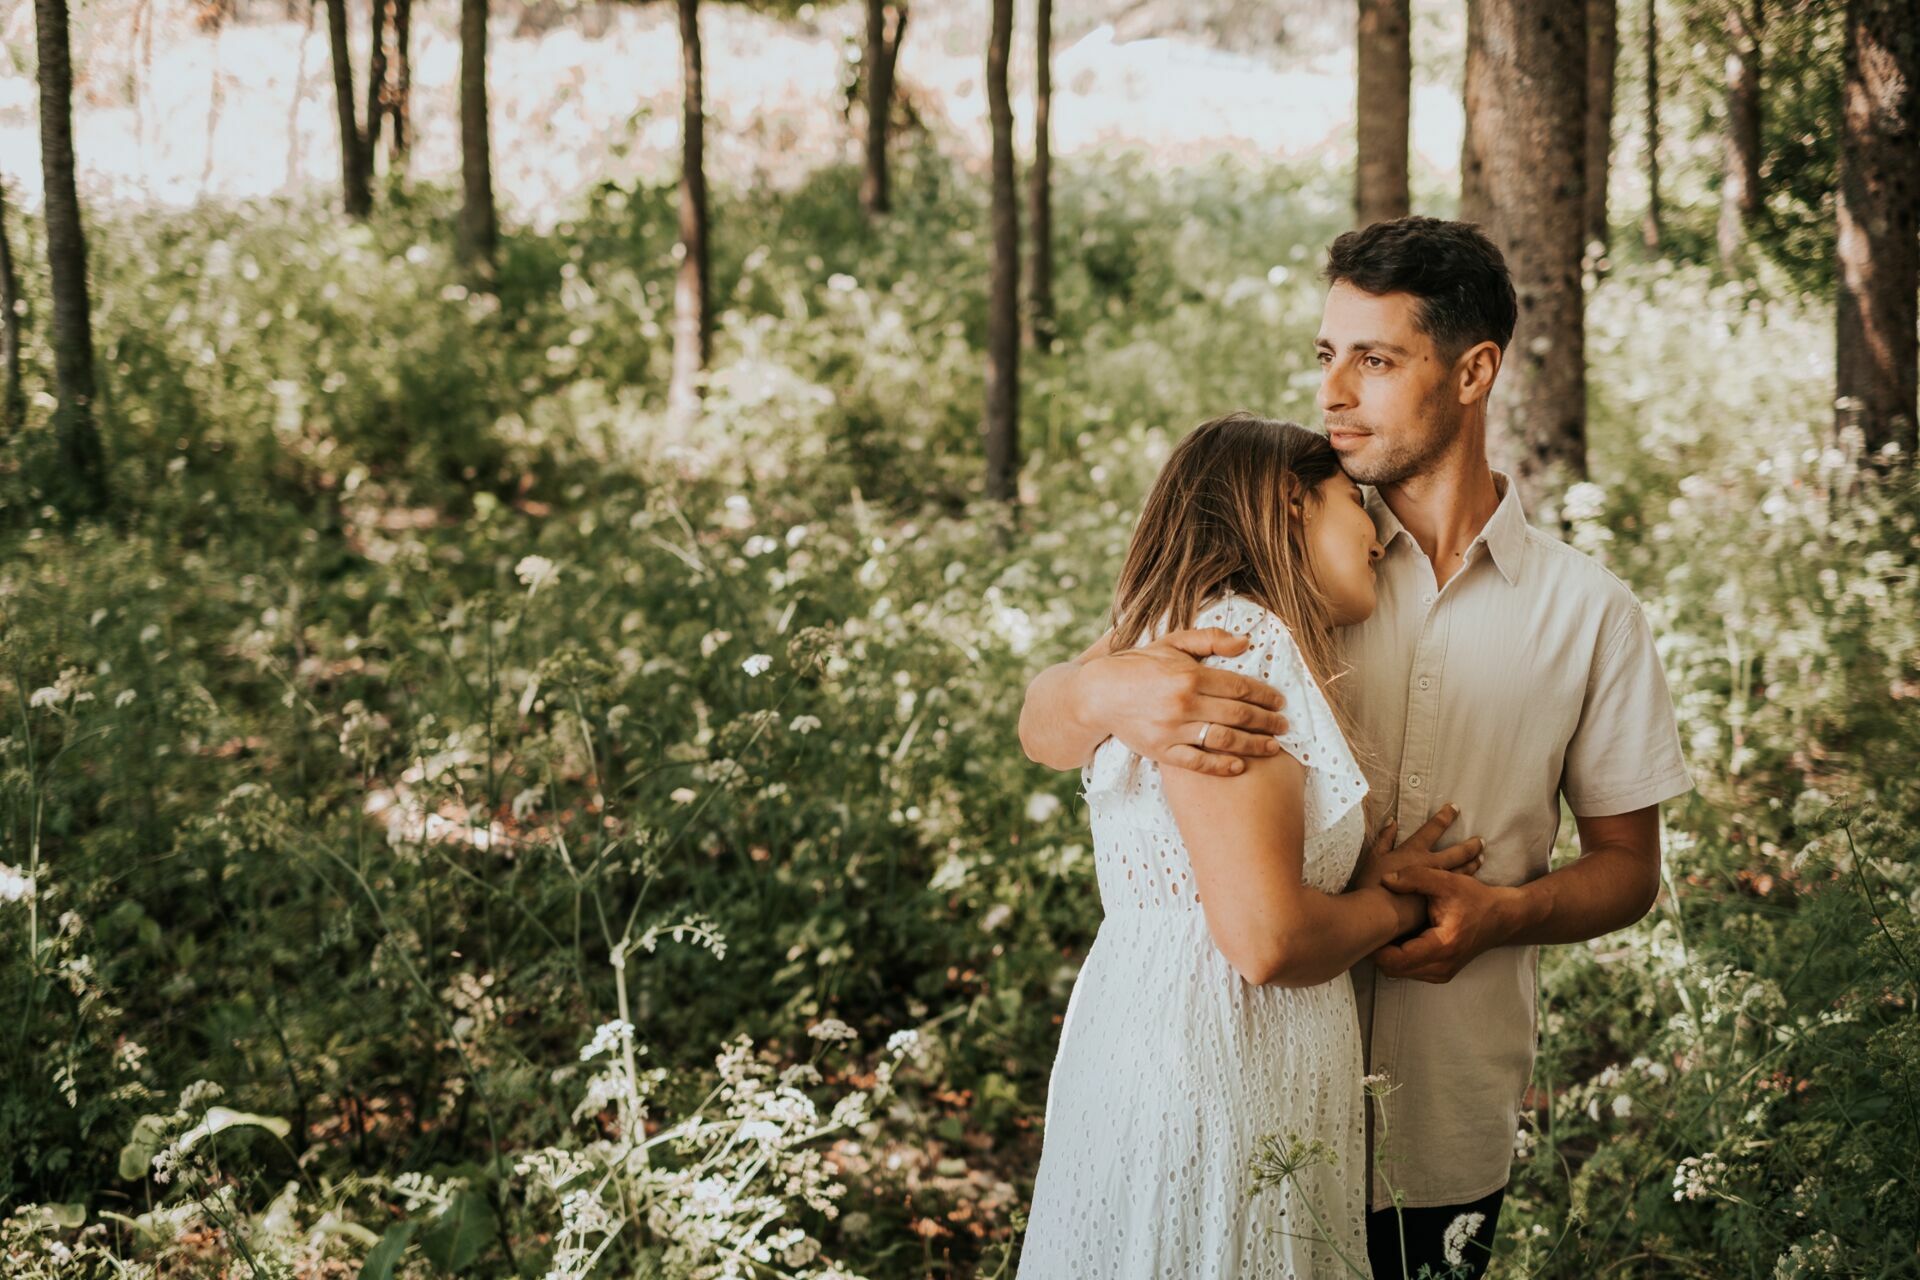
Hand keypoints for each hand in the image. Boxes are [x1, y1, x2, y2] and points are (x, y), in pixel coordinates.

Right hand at [1078, 627, 1289, 777]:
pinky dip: (1220, 766)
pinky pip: (1197, 763)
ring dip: (1253, 744)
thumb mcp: (1171, 642)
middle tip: (1285, 726)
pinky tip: (1239, 766)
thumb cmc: (1138, 665)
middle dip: (1267, 721)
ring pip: (1224, 739)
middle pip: (1238, 715)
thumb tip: (1246, 642)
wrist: (1097, 694)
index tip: (1280, 701)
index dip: (1264, 695)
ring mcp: (1173, 730)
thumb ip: (1209, 639)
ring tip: (1272, 747)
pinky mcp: (1161, 751)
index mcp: (1189, 675)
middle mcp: (1184, 703)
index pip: (1239, 687)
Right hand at [1351, 804, 1484, 892]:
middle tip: (1480, 840)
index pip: (1433, 829)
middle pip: (1457, 852)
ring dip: (1473, 864)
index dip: (1444, 817)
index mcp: (1415, 851)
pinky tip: (1472, 883)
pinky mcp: (1440, 902)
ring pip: (1462, 871)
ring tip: (1481, 858)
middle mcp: (1431, 864)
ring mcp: (1438, 884)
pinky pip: (1458, 889)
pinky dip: (1467, 883)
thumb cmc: (1372, 884)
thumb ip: (1384, 839)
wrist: (1380, 914)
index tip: (1454, 808)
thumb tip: (1392, 821)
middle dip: (1469, 845)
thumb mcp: (1374, 857)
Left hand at [1373, 865, 1526, 982]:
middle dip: (1377, 951)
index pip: (1395, 959)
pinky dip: (1399, 957)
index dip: (1375, 946)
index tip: (1366, 925)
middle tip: (1367, 927)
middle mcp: (1441, 967)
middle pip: (1393, 969)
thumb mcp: (1447, 881)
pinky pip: (1410, 970)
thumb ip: (1415, 877)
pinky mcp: (1440, 973)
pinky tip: (1396, 936)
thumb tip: (1385, 879)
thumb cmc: (1476, 899)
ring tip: (1380, 930)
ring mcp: (1441, 974)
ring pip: (1399, 972)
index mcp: (1442, 946)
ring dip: (1387, 955)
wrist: (1503, 918)